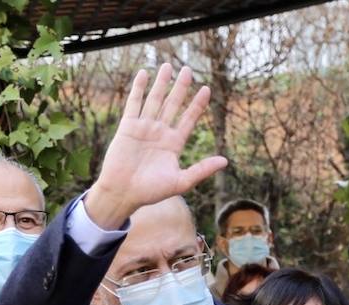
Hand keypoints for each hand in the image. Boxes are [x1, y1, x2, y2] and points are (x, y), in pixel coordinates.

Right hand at [83, 64, 227, 229]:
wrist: (123, 194)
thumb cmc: (151, 192)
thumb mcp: (181, 182)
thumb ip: (202, 170)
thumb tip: (225, 161)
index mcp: (174, 144)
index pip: (189, 119)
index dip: (197, 104)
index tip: (206, 88)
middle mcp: (160, 133)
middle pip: (173, 105)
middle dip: (180, 88)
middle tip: (188, 70)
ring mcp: (144, 128)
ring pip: (154, 100)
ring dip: (161, 83)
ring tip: (168, 66)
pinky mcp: (128, 127)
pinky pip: (134, 104)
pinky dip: (138, 89)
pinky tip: (144, 74)